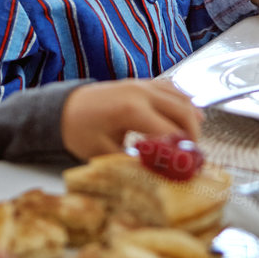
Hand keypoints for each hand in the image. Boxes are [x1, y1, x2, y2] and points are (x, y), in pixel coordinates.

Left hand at [60, 80, 200, 159]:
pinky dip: (183, 102)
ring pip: (181, 97)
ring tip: (193, 140)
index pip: (168, 131)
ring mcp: (143, 84)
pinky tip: (190, 115)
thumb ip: (131, 161)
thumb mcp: (103, 152)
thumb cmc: (80, 131)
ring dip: (192, 117)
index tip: (188, 166)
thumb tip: (157, 174)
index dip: (181, 150)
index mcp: (131, 109)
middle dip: (193, 133)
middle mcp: (142, 92)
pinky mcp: (142, 82)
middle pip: (182, 110)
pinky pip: (171, 89)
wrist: (64, 108)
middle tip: (194, 155)